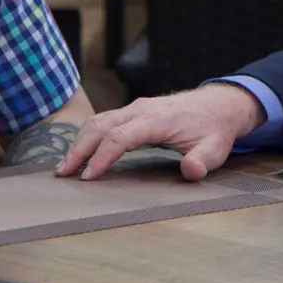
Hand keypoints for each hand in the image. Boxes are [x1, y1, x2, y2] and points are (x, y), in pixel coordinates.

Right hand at [56, 84, 265, 181]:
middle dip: (79, 149)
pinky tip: (80, 153)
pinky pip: (104, 121)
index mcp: (157, 119)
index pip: (120, 136)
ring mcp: (135, 108)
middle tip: (63, 173)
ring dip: (79, 142)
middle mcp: (141, 109)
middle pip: (100, 125)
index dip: (102, 157)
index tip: (88, 177)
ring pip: (98, 121)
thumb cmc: (214, 130)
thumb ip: (203, 161)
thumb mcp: (216, 148)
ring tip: (64, 167)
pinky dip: (88, 136)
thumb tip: (191, 171)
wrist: (219, 105)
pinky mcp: (133, 112)